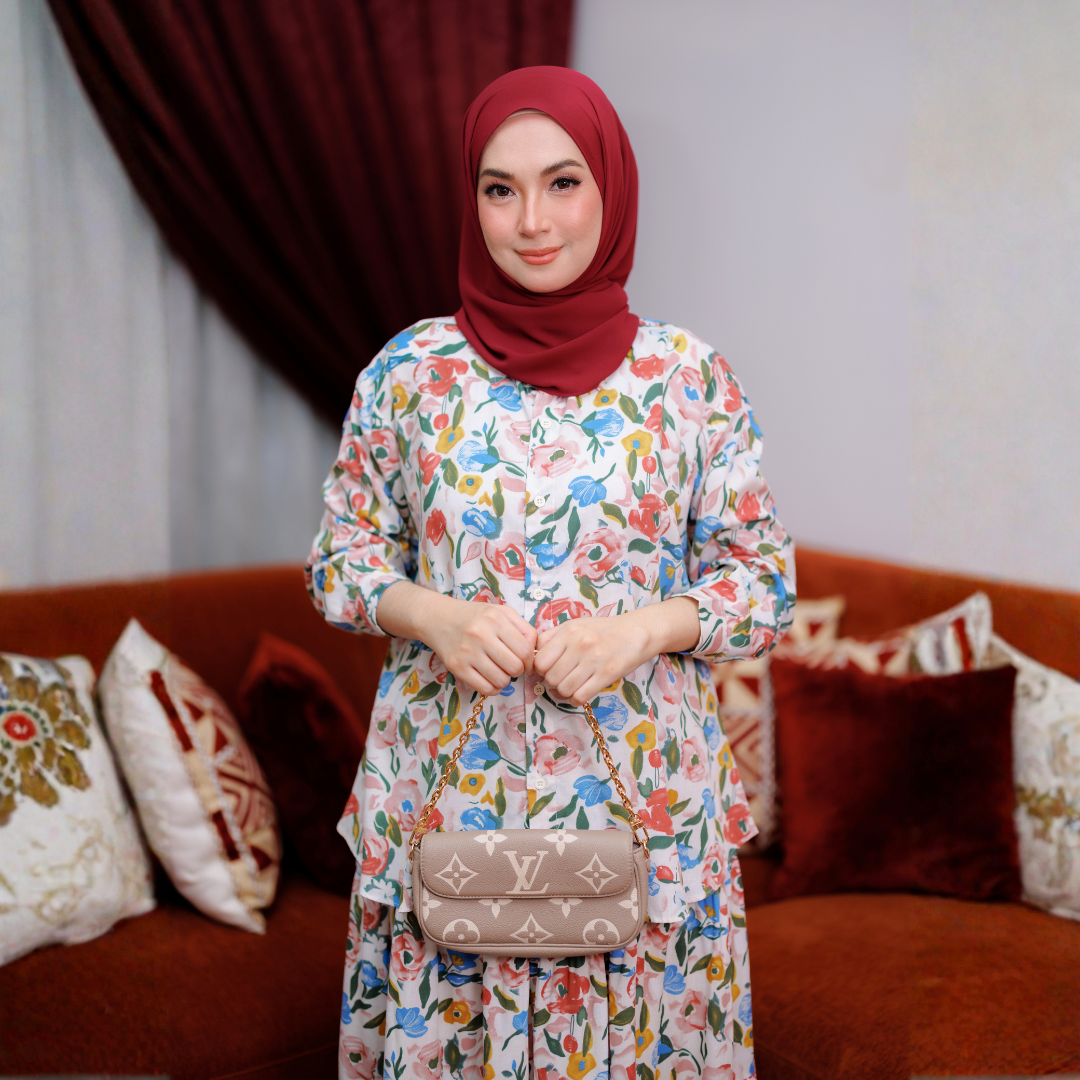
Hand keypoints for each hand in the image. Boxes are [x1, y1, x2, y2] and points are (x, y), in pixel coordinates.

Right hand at [377, 581, 536, 694]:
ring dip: (505, 679)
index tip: (526, 662)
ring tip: (499, 670)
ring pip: (501, 680)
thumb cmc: (475, 616)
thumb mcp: (501, 612)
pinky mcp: (457, 667)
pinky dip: (493, 688)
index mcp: (495, 619)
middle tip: (511, 665)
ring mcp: (467, 652)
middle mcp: (481, 635)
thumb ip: (523, 628)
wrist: (438, 618)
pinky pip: (485, 688)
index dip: (530, 660)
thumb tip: (536, 654)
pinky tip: (490, 678)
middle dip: (518, 670)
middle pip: (515, 667)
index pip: (526, 649)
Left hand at [534, 597, 699, 706]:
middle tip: (560, 679)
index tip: (547, 670)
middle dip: (552, 682)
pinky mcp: (608, 674)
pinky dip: (576, 699)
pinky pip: (580, 697)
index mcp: (568, 631)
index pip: (539, 660)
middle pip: (550, 677)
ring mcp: (594, 660)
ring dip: (564, 693)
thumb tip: (532, 655)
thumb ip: (552, 637)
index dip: (540, 670)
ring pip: (563, 689)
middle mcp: (580, 644)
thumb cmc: (603, 630)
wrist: (636, 631)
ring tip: (571, 687)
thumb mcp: (575, 625)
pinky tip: (581, 692)